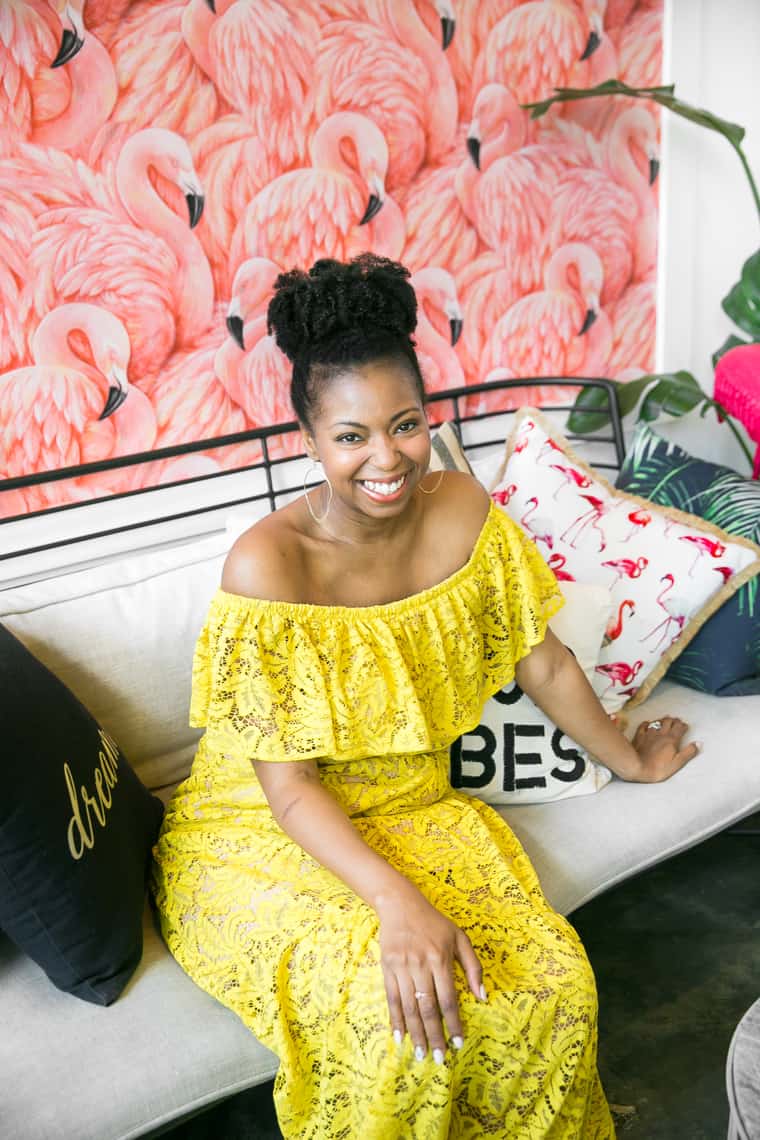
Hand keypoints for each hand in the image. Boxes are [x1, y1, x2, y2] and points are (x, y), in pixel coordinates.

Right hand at [376, 886, 483, 1061]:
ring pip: (409, 1007)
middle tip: (440, 1058)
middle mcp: (421, 965)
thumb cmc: (434, 923)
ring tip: (421, 1054)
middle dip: (435, 1036)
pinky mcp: (387, 968)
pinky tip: (400, 1036)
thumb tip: (482, 996)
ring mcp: (402, 967)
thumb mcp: (459, 938)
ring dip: (416, 1033)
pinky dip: (396, 1019)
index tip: (458, 1043)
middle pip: (428, 1008)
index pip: (448, 999)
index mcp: (440, 959)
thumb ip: (473, 967)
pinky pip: (392, 999)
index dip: (454, 1023)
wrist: (400, 905)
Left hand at [632, 716, 700, 781]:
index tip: (686, 726)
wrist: (637, 767)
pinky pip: (643, 726)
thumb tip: (699, 743)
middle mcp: (661, 734)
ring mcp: (649, 734)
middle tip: (677, 720)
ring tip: (666, 719)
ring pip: (657, 722)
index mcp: (671, 740)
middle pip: (669, 722)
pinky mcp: (639, 736)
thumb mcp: (678, 763)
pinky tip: (648, 723)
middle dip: (674, 720)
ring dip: (663, 720)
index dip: (683, 726)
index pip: (679, 728)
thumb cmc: (659, 768)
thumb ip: (689, 752)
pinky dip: (647, 723)